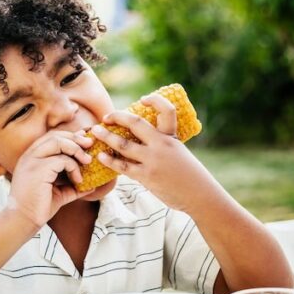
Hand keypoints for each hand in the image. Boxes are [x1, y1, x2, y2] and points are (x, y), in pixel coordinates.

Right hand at [6, 130, 93, 228]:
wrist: (24, 221)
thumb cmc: (39, 207)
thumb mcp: (59, 192)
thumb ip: (73, 185)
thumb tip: (93, 185)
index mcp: (32, 157)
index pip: (51, 137)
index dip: (69, 136)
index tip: (85, 141)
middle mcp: (30, 155)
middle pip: (55, 135)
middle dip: (75, 138)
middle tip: (90, 145)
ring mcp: (32, 161)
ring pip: (58, 142)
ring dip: (76, 149)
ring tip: (87, 161)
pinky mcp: (38, 170)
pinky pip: (61, 160)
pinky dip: (74, 167)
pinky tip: (78, 180)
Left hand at [91, 94, 215, 211]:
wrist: (199, 195)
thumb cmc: (188, 174)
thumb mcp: (179, 152)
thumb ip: (162, 144)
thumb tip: (143, 140)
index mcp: (171, 136)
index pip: (167, 110)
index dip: (155, 101)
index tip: (143, 99)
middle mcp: (162, 144)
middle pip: (135, 123)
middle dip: (117, 117)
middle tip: (106, 117)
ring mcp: (153, 160)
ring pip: (123, 144)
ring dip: (106, 137)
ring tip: (95, 132)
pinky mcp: (146, 176)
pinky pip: (123, 165)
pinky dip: (110, 160)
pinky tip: (101, 156)